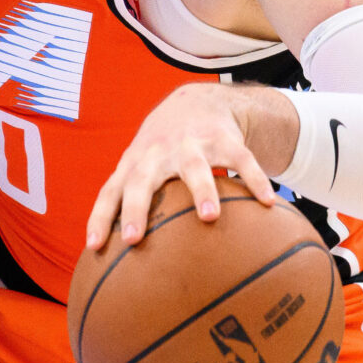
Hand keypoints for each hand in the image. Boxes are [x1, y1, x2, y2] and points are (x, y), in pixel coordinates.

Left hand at [85, 83, 280, 251]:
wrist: (198, 100)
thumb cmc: (161, 149)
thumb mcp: (140, 167)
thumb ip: (130, 205)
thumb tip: (115, 262)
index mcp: (135, 164)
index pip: (111, 192)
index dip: (100, 218)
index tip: (94, 247)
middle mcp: (158, 153)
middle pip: (143, 180)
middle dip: (137, 208)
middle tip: (135, 239)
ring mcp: (192, 144)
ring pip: (194, 167)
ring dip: (200, 191)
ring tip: (209, 218)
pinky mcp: (225, 140)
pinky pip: (242, 160)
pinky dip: (255, 180)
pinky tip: (268, 202)